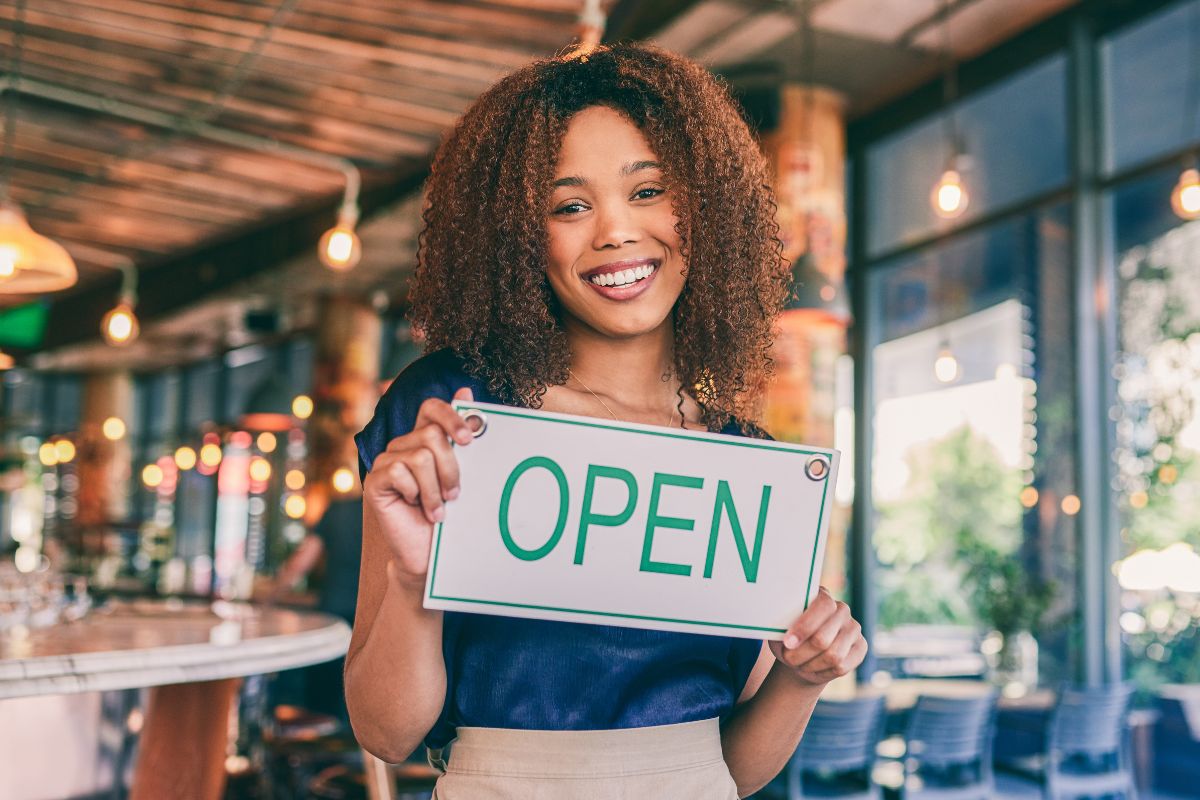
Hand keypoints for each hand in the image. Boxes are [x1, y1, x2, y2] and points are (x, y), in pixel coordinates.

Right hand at [363, 387, 474, 588]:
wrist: (429, 553)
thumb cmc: (449, 514)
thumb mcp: (463, 473)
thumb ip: (461, 436)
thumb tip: (466, 390)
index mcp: (423, 439)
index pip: (431, 408)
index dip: (451, 416)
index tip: (469, 440)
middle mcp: (402, 446)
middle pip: (432, 435)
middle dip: (451, 468)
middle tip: (454, 494)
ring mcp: (386, 462)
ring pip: (420, 456)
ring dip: (436, 488)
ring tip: (438, 508)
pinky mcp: (374, 481)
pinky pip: (399, 472)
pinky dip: (417, 493)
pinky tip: (417, 508)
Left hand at [769, 587, 866, 686]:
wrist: (803, 656)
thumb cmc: (787, 638)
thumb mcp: (779, 628)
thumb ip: (779, 623)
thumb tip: (776, 624)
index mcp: (822, 595)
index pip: (822, 606)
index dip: (804, 626)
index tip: (788, 643)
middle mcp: (842, 609)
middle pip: (823, 638)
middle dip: (801, 654)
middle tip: (788, 659)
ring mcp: (854, 627)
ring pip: (833, 656)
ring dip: (810, 665)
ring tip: (799, 663)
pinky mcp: (861, 646)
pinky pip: (842, 667)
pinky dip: (823, 672)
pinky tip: (814, 668)